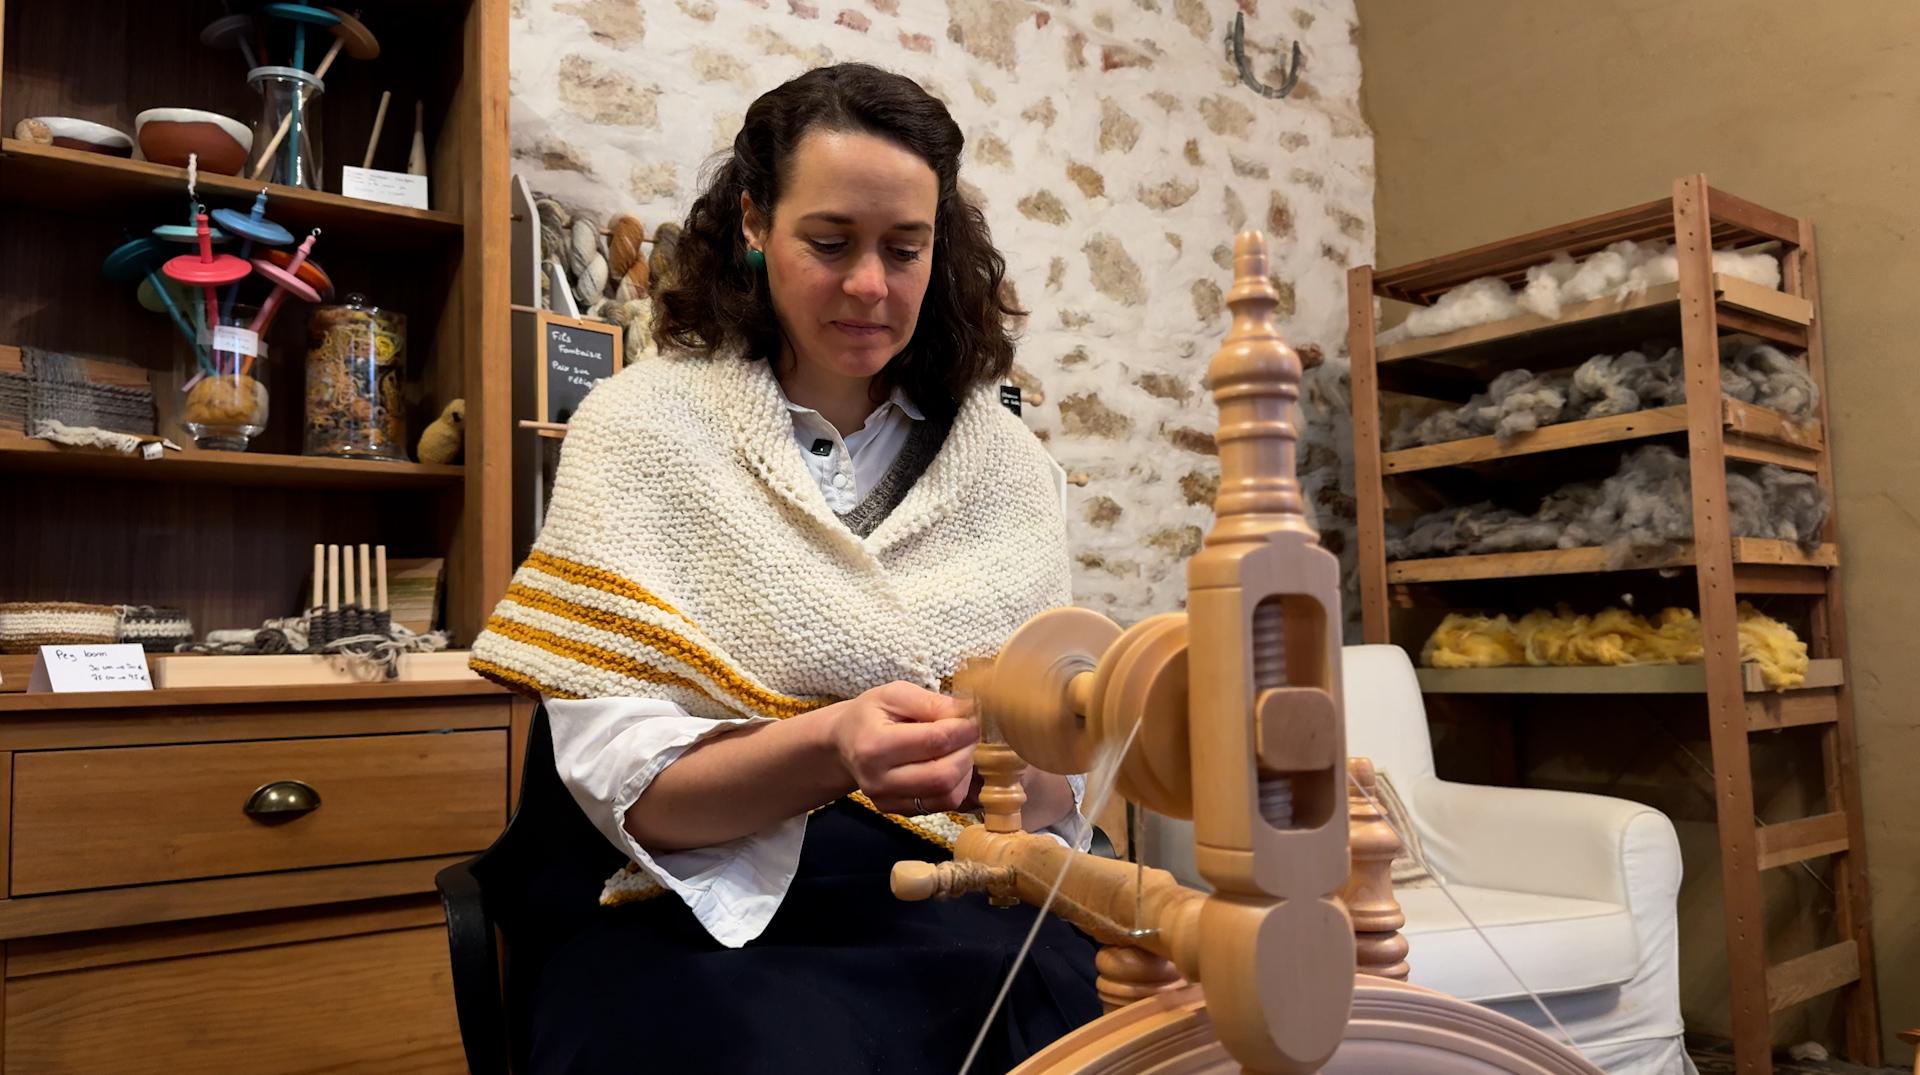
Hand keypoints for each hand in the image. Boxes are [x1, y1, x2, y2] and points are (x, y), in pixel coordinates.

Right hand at [829, 681, 977, 814]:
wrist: (843, 743)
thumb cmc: (870, 714)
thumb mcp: (895, 694)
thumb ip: (932, 702)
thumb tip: (970, 712)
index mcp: (874, 745)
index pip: (935, 742)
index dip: (964, 729)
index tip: (975, 719)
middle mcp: (878, 780)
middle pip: (944, 776)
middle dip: (967, 753)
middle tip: (970, 736)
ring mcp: (887, 800)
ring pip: (948, 797)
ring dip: (966, 772)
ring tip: (961, 750)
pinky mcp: (897, 812)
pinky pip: (943, 806)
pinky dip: (958, 786)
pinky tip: (954, 766)